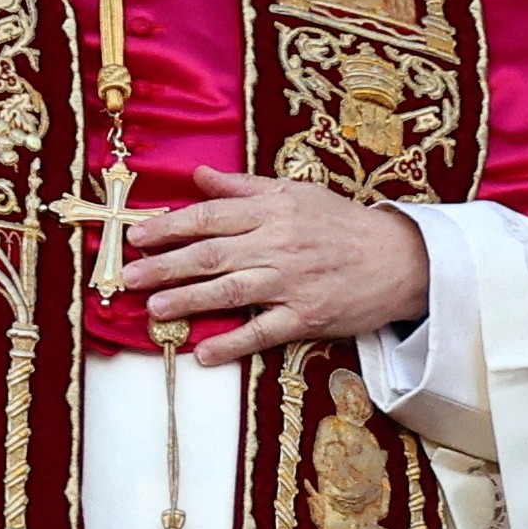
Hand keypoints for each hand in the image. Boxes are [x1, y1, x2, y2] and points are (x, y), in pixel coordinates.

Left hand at [120, 166, 431, 365]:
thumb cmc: (342, 223)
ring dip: (188, 301)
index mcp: (272, 211)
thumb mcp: (295, 192)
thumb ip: (242, 187)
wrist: (399, 258)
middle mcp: (278, 245)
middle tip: (128, 276)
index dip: (169, 227)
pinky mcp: (307, 317)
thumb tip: (198, 175)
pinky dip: (233, 344)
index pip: (209, 217)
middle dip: (165, 265)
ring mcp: (292, 283)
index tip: (136, 236)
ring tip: (154, 309)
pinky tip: (205, 353)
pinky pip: (263, 332)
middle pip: (211, 255)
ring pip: (230, 291)